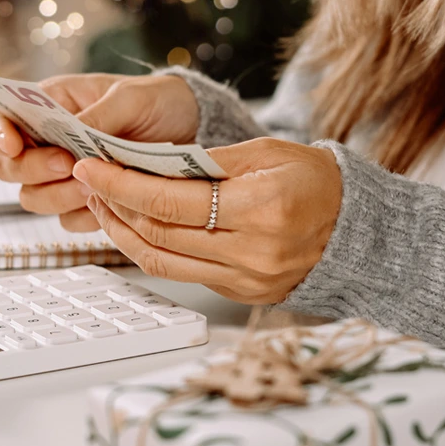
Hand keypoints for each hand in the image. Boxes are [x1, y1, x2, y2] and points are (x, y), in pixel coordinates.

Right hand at [0, 73, 199, 231]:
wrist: (189, 127)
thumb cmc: (155, 100)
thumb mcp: (130, 98)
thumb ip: (98, 115)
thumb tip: (72, 133)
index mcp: (48, 106)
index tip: (13, 145)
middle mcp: (47, 143)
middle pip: (7, 167)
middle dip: (32, 170)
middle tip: (67, 164)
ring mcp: (63, 176)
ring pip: (33, 198)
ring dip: (58, 196)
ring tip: (94, 185)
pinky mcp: (84, 202)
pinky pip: (67, 221)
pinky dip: (84, 216)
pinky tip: (108, 201)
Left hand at [73, 137, 342, 304]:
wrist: (356, 228)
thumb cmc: (314, 180)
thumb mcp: (267, 152)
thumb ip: (208, 159)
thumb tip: (148, 162)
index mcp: (261, 209)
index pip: (170, 201)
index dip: (122, 184)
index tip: (90, 166)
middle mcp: (252, 252)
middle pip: (159, 233)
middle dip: (114, 204)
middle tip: (88, 179)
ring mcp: (246, 278)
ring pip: (162, 259)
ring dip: (123, 231)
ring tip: (103, 202)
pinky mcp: (241, 294)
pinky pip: (180, 273)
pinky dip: (150, 249)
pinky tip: (135, 226)